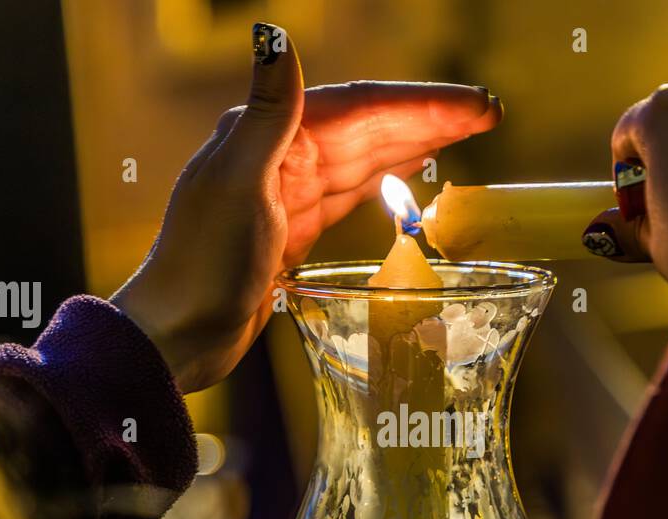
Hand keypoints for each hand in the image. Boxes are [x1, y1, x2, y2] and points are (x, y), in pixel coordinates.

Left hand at [112, 22, 501, 391]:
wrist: (177, 334)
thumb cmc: (202, 266)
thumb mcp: (238, 185)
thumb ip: (269, 114)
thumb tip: (277, 35)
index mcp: (267, 135)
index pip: (361, 106)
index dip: (421, 102)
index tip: (476, 103)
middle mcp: (278, 155)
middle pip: (369, 127)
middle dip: (430, 117)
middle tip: (490, 112)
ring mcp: (286, 194)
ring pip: (365, 157)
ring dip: (415, 141)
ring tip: (467, 132)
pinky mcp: (291, 231)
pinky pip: (350, 192)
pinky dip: (385, 178)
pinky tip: (410, 173)